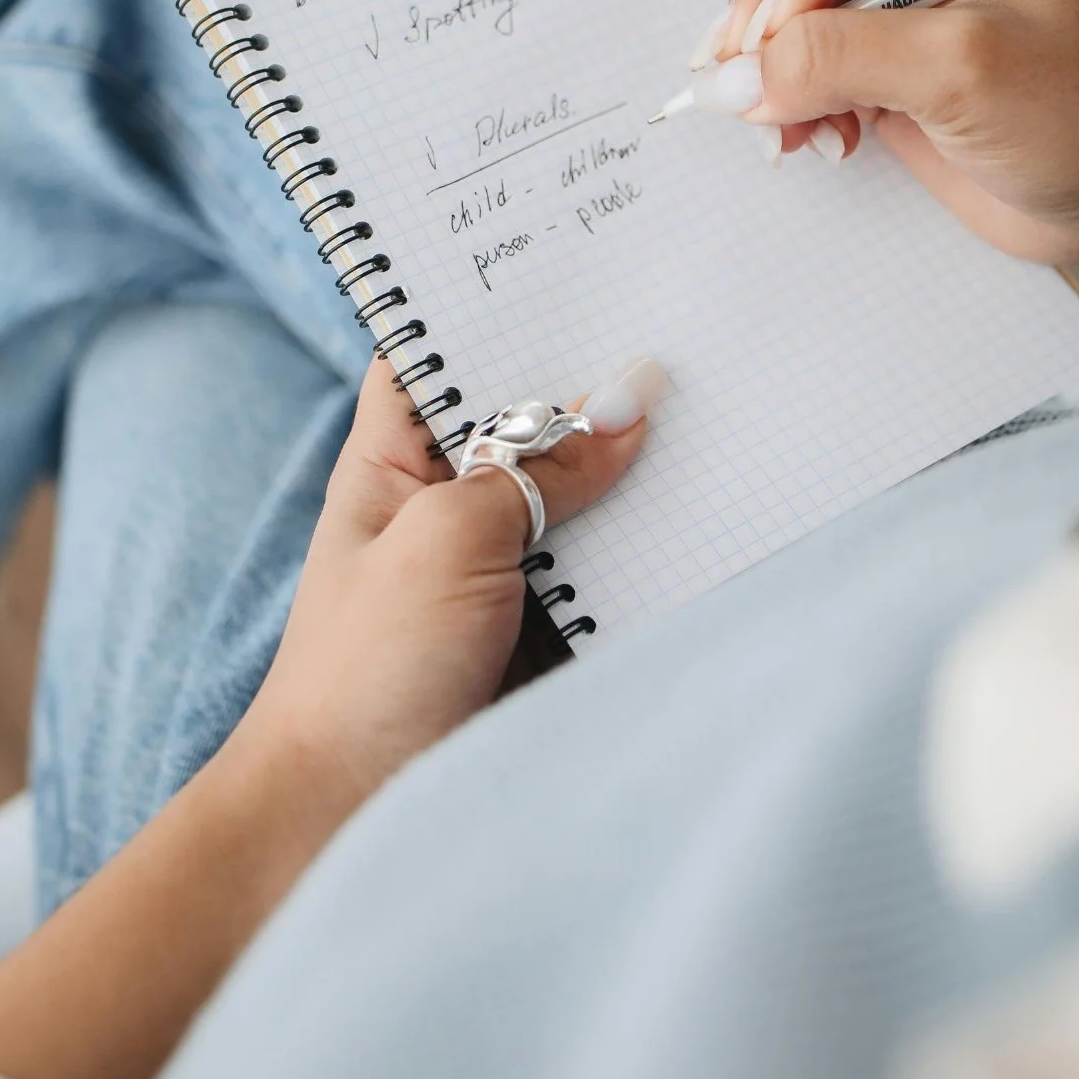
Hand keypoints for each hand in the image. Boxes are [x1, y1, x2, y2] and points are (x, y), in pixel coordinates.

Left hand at [0, 354, 658, 1078]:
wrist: (347, 822)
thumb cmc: (365, 670)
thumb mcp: (446, 537)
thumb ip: (538, 467)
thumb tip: (630, 404)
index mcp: (395, 459)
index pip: (442, 351)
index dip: (499, 306)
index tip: (584, 255)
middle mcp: (451, 503)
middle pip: (533, 422)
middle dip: (598, 386)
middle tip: (691, 325)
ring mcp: (504, 571)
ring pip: (584, 499)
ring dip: (640, 468)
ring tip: (730, 398)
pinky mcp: (551, 634)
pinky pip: (612, 572)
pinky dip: (658, 548)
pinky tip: (726, 503)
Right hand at [703, 0, 1078, 281]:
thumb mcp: (961, 73)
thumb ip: (839, 58)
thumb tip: (737, 73)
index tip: (796, 16)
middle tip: (765, 67)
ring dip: (768, 55)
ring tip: (794, 121)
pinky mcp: (870, 46)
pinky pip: (785, 48)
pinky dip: (778, 92)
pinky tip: (812, 133)